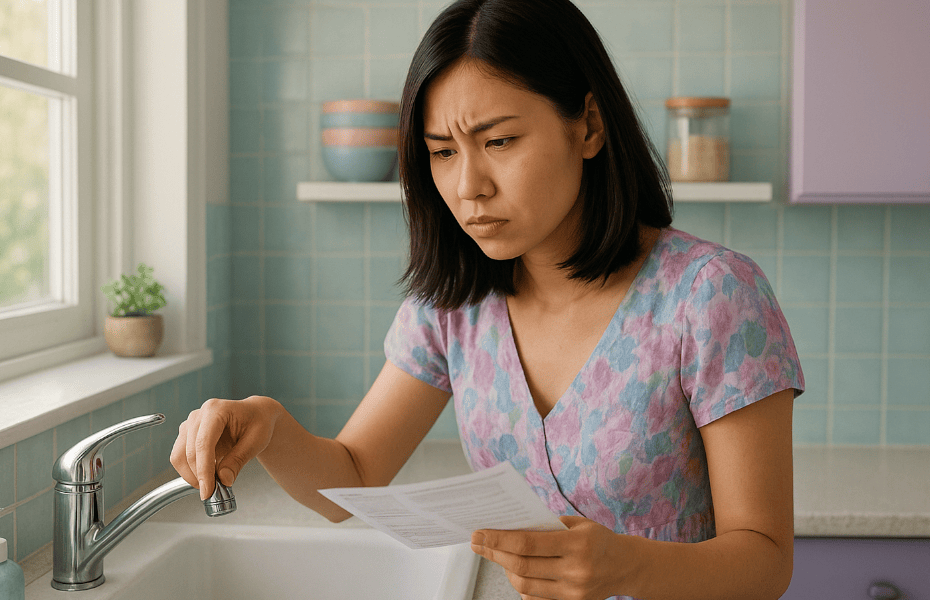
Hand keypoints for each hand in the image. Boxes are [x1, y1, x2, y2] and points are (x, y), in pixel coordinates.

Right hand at [170, 395, 281, 498]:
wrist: (255, 415)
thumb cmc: (258, 422)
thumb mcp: (256, 441)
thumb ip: (238, 459)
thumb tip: (223, 479)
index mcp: (217, 410)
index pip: (204, 443)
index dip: (203, 470)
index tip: (208, 491)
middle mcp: (199, 414)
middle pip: (189, 452)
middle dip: (199, 476)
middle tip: (214, 493)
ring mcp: (189, 423)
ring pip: (179, 456)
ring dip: (192, 475)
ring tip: (212, 484)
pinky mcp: (186, 434)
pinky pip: (180, 457)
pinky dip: (191, 471)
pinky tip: (207, 475)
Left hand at [471, 516, 628, 599]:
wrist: (625, 566)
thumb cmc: (597, 539)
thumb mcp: (576, 524)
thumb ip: (545, 527)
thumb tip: (508, 527)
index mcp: (578, 544)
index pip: (528, 543)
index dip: (499, 538)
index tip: (479, 533)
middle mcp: (576, 570)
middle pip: (522, 566)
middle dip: (494, 553)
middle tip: (478, 543)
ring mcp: (573, 591)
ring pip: (525, 585)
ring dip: (505, 569)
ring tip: (497, 555)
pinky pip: (536, 598)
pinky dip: (521, 585)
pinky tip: (515, 572)